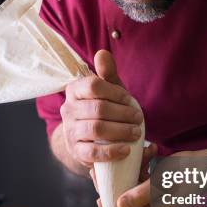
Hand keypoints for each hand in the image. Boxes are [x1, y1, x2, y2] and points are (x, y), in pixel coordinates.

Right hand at [61, 50, 142, 168]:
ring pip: (96, 129)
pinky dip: (112, 151)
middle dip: (123, 114)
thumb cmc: (102, 110)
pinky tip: (126, 149)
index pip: (94, 86)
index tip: (130, 100)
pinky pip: (92, 153)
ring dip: (121, 131)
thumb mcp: (106, 91)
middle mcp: (68, 110)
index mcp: (75, 90)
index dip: (115, 93)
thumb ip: (107, 73)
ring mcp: (70, 131)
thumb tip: (102, 53)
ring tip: (136, 133)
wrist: (87, 139)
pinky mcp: (76, 151)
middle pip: (98, 109)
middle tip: (139, 119)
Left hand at [92, 143, 172, 206]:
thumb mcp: (165, 185)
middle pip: (123, 203)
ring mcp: (153, 197)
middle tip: (105, 169)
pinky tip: (151, 151)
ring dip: (130, 169)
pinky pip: (140, 176)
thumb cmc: (193, 175)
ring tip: (140, 154)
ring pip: (130, 186)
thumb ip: (142, 196)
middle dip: (115, 185)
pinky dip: (142, 163)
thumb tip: (119, 206)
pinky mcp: (155, 184)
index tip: (101, 196)